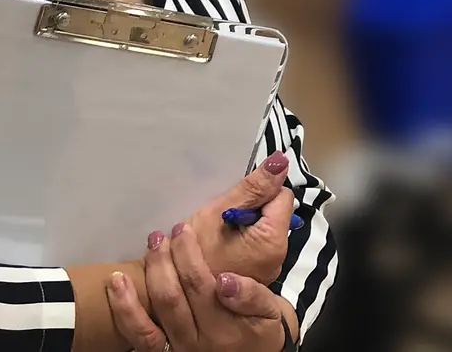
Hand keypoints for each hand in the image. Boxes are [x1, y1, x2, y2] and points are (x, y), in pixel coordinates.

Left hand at [106, 222, 289, 351]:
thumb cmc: (260, 327)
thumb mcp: (270, 311)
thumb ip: (251, 295)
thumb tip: (225, 280)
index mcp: (224, 328)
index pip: (201, 286)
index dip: (189, 254)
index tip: (185, 230)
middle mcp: (197, 341)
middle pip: (173, 295)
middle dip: (168, 258)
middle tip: (169, 231)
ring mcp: (177, 348)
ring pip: (155, 312)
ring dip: (149, 274)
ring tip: (152, 244)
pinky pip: (138, 334)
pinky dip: (124, 309)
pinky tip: (116, 283)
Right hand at [183, 152, 295, 285]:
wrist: (168, 291)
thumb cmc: (189, 251)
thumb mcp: (218, 212)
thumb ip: (252, 187)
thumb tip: (281, 161)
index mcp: (273, 242)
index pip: (283, 197)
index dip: (261, 190)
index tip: (236, 196)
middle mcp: (277, 259)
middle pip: (275, 214)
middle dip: (253, 206)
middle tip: (224, 212)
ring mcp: (266, 270)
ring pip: (264, 229)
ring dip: (246, 221)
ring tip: (219, 226)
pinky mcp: (254, 276)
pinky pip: (255, 245)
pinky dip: (241, 237)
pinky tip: (221, 240)